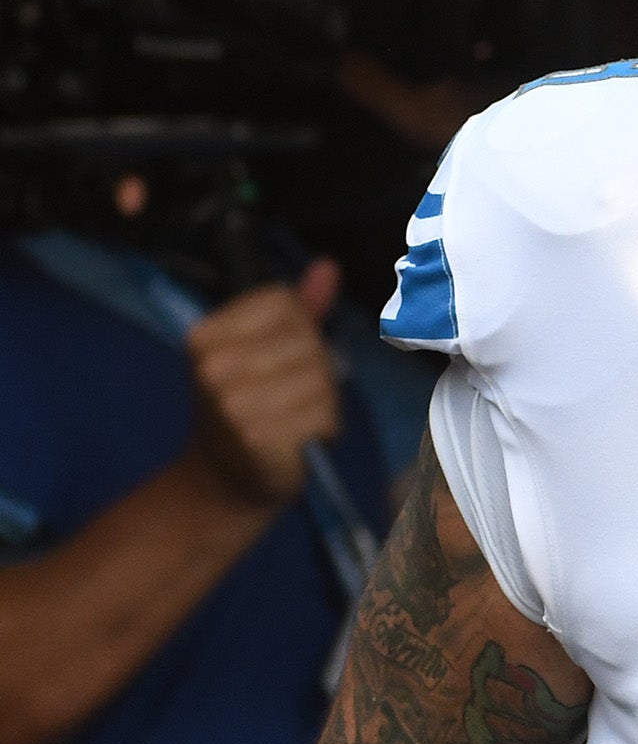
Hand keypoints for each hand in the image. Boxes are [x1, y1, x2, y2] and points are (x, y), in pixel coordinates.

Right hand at [183, 261, 340, 509]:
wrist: (224, 478)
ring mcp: (232, 402)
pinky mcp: (258, 436)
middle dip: (316, 367)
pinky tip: (301, 437)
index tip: (279, 356)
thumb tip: (327, 265)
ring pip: (320, 376)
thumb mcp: (263, 350)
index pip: (283, 302)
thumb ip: (298, 309)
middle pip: (306, 340)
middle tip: (290, 395)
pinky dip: (325, 426)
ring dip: (323, 400)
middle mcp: (212, 366)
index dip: (300, 328)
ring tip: (295, 416)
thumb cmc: (249, 406)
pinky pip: (324, 414)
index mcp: (204, 335)